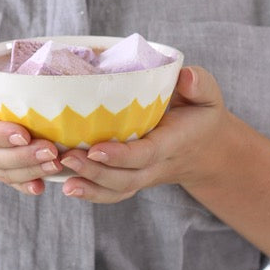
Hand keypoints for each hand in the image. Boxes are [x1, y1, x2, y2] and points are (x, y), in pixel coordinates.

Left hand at [59, 66, 228, 203]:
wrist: (206, 148)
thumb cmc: (201, 113)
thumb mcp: (207, 95)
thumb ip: (199, 83)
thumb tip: (186, 76)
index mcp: (173, 143)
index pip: (146, 154)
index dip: (121, 155)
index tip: (95, 148)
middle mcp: (158, 165)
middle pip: (127, 179)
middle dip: (96, 173)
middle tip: (66, 158)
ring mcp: (145, 175)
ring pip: (118, 190)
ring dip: (90, 187)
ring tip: (62, 178)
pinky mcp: (133, 177)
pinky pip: (113, 193)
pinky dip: (92, 193)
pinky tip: (68, 185)